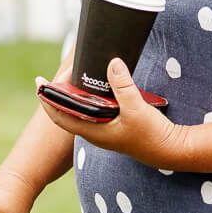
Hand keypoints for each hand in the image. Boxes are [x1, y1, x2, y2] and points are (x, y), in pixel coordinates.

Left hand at [39, 58, 189, 170]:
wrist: (171, 150)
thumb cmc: (152, 135)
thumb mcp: (136, 107)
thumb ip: (123, 85)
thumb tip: (112, 62)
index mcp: (93, 132)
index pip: (60, 116)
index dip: (48, 100)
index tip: (40, 83)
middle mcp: (95, 132)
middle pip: (69, 111)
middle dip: (61, 93)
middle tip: (60, 73)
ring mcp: (105, 130)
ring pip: (83, 110)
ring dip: (76, 95)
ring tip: (74, 75)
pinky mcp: (115, 126)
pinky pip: (96, 110)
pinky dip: (91, 98)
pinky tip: (97, 86)